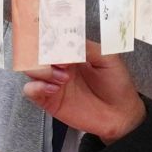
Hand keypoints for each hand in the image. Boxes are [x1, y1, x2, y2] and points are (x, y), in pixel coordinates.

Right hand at [22, 42, 145, 143]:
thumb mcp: (107, 58)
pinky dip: (36, 87)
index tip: (59, 43)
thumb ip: (86, 47)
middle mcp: (59, 65)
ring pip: (30, 69)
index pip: (51, 38)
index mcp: (72, 52)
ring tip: (63, 78)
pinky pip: (30, 90)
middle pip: (36, 52)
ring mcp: (51, 82)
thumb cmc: (117, 84)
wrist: (120, 114)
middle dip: (43, 54)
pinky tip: (54, 89)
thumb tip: (66, 41)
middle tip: (62, 62)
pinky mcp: (48, 100)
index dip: (50, 38)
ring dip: (43, 70)